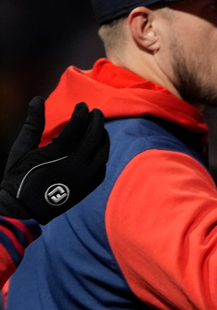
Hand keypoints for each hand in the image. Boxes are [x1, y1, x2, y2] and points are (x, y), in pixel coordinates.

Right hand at [0, 97, 108, 223]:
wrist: (23, 209)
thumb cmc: (19, 176)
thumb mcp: (21, 149)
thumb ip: (32, 124)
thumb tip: (37, 99)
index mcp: (58, 153)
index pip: (77, 126)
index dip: (82, 113)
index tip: (82, 105)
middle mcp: (76, 164)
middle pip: (95, 136)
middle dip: (97, 120)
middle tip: (96, 111)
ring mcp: (85, 177)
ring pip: (103, 151)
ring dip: (103, 136)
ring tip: (99, 127)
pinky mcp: (89, 187)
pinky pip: (102, 166)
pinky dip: (103, 154)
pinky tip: (99, 146)